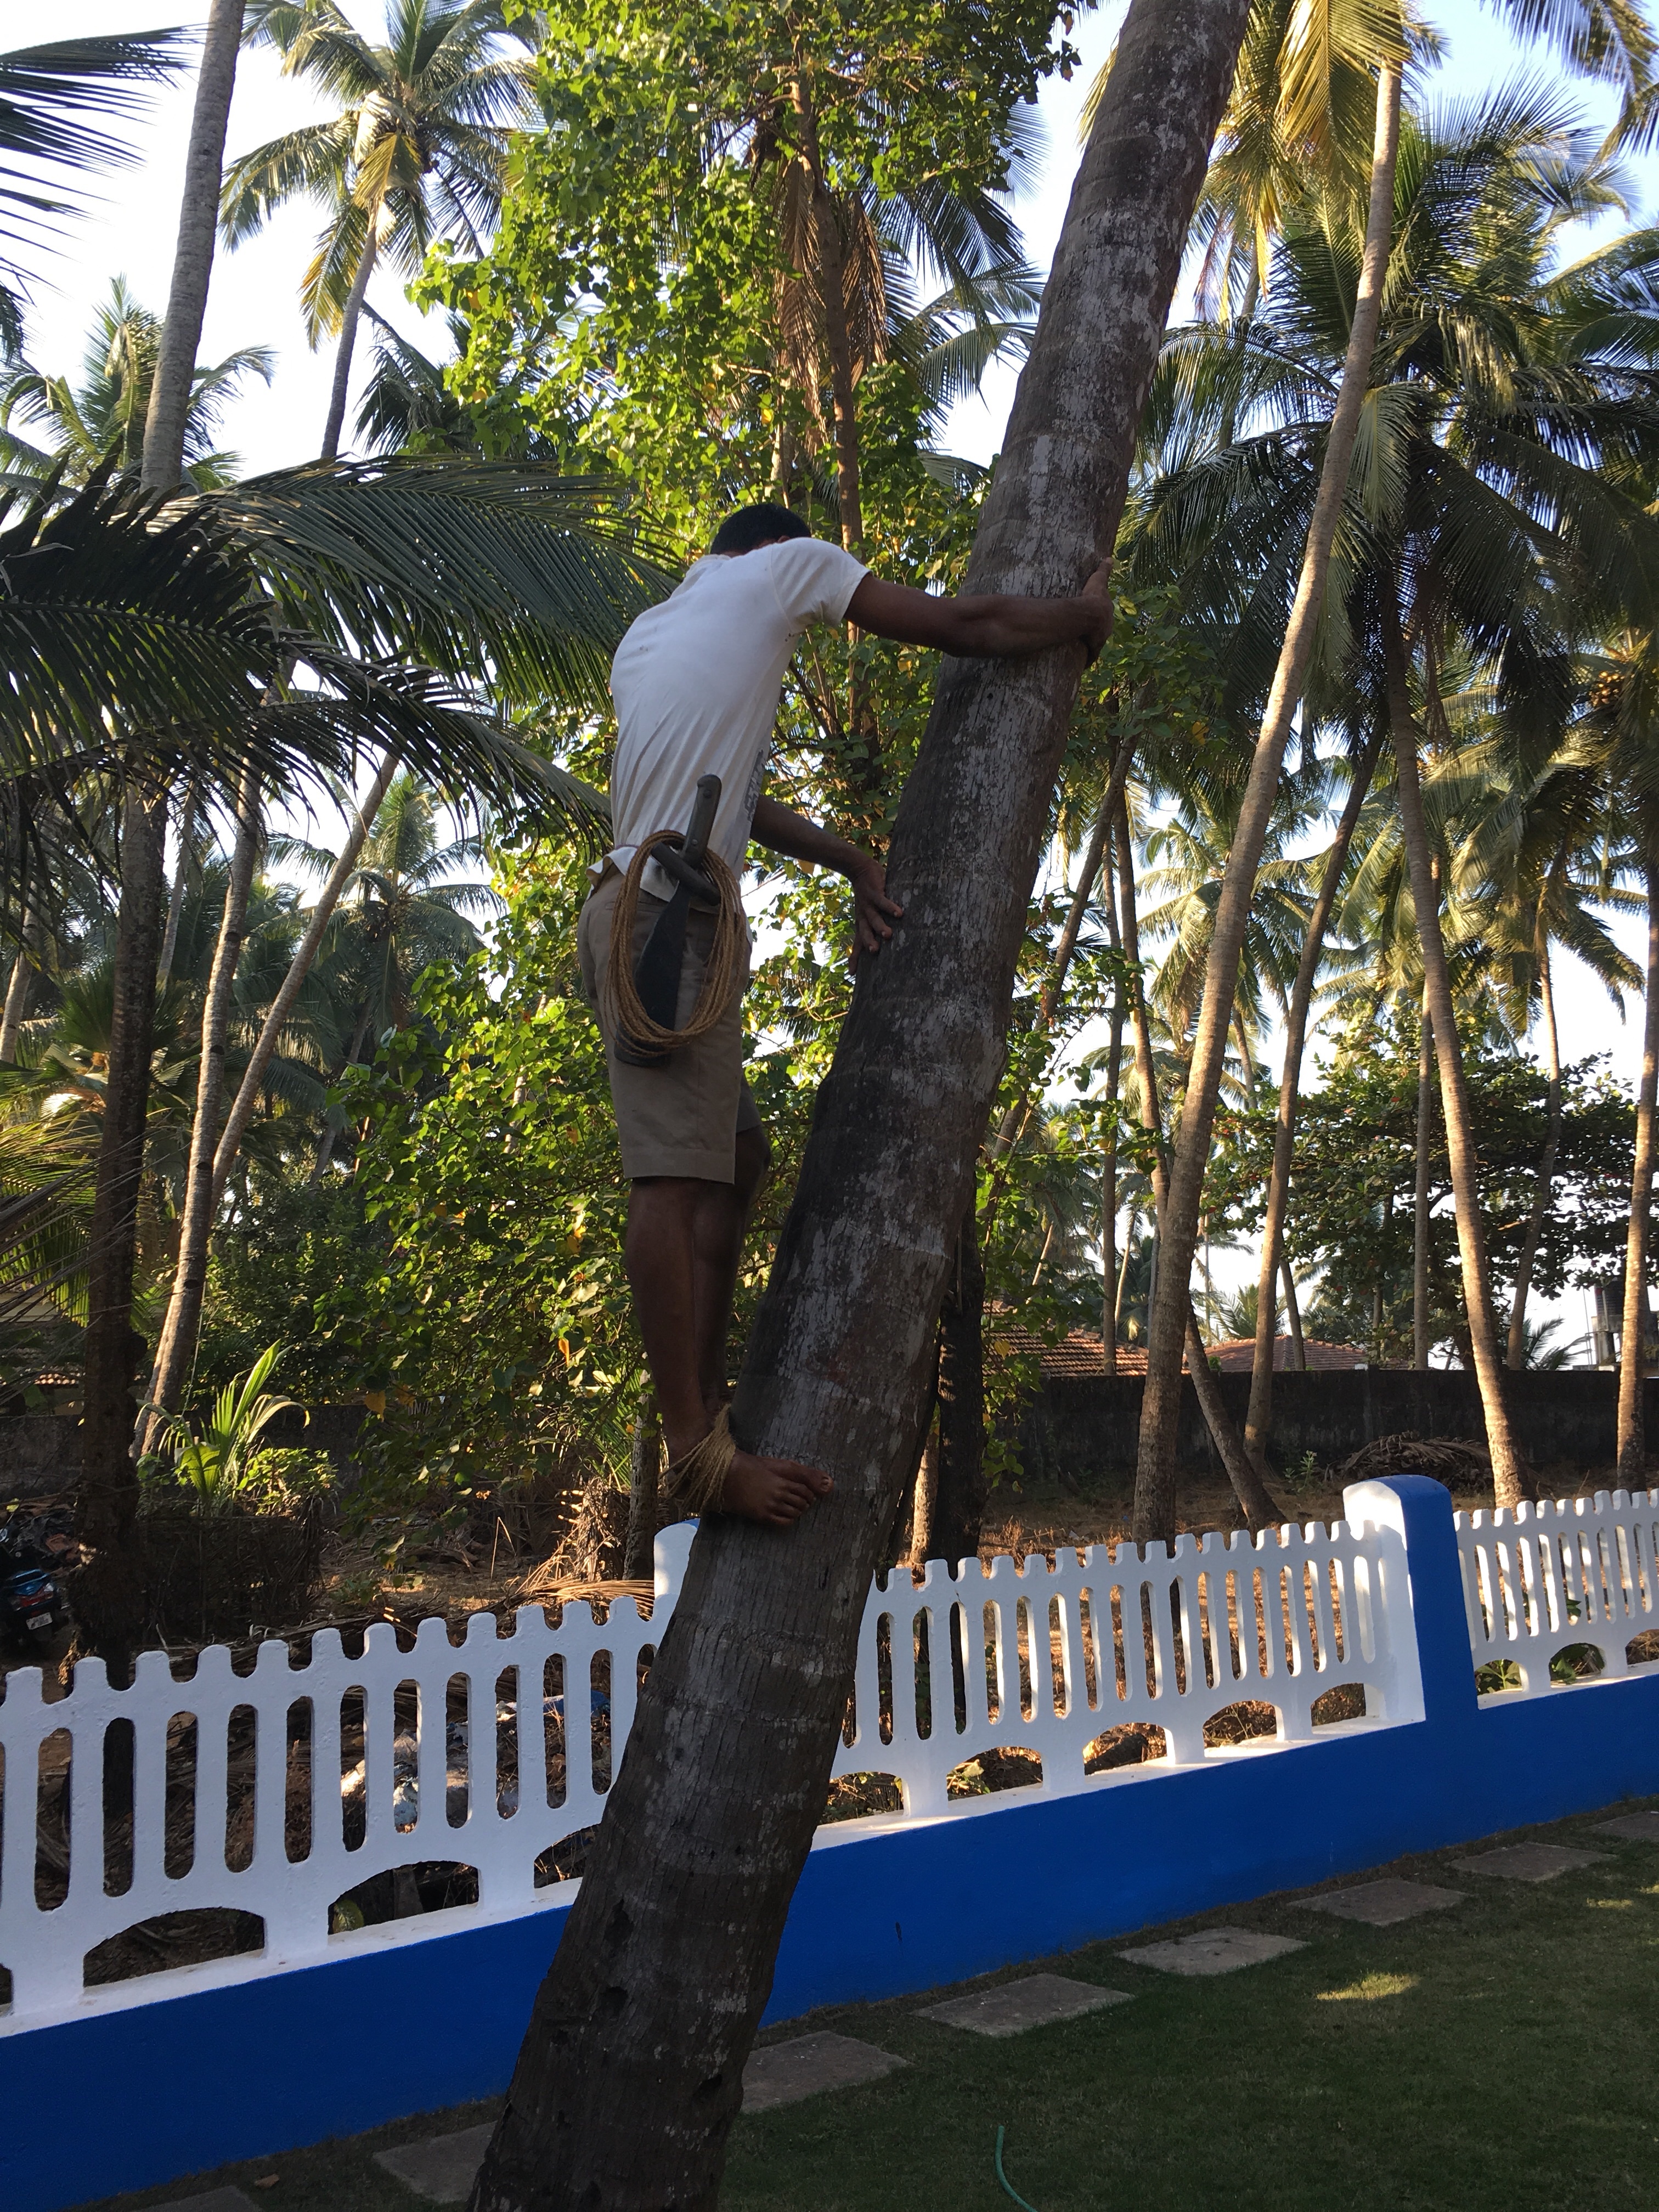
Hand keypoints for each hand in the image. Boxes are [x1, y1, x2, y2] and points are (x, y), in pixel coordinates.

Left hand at [846, 855, 901, 969]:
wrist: (858, 869)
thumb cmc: (866, 894)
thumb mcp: (866, 911)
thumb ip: (873, 924)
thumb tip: (884, 938)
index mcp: (861, 922)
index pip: (858, 943)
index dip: (855, 958)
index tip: (852, 974)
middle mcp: (863, 916)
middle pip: (865, 932)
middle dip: (869, 942)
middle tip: (875, 951)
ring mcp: (868, 904)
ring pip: (874, 918)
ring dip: (880, 926)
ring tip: (888, 934)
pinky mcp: (875, 893)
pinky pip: (883, 902)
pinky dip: (890, 908)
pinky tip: (899, 913)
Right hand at [1076, 560, 1112, 662]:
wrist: (1091, 614)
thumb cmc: (1093, 596)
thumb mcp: (1098, 580)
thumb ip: (1104, 570)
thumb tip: (1109, 557)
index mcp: (1107, 615)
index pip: (1104, 618)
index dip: (1098, 620)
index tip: (1093, 622)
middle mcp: (1107, 629)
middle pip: (1102, 633)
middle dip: (1096, 636)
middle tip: (1087, 637)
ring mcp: (1101, 640)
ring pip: (1095, 646)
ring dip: (1090, 649)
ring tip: (1081, 651)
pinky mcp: (1094, 649)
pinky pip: (1091, 657)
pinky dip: (1087, 660)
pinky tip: (1082, 664)